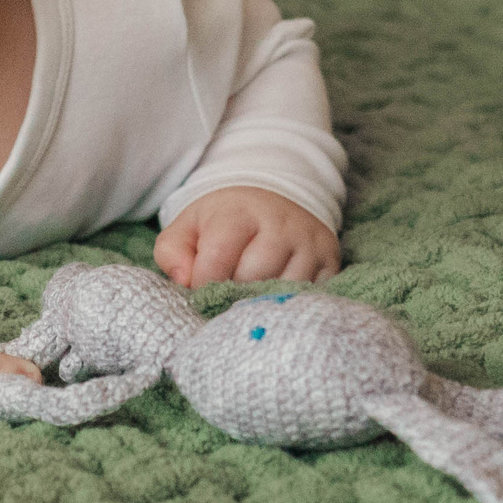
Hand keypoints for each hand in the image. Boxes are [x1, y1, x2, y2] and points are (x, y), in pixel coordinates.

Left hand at [155, 186, 341, 287]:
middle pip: (253, 277)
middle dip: (233, 294)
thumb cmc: (223, 222)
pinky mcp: (330, 259)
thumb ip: (173, 253)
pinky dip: (290, 303)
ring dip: (262, 302)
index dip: (203, 284)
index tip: (199, 291)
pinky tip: (274, 298)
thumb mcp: (188, 228)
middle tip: (225, 296)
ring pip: (284, 290)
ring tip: (248, 297)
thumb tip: (184, 282)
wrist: (273, 199)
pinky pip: (311, 295)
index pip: (217, 258)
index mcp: (237, 212)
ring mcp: (309, 241)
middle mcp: (279, 223)